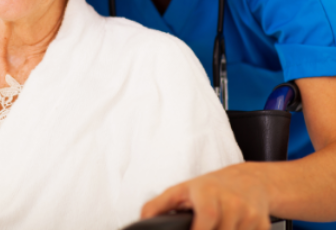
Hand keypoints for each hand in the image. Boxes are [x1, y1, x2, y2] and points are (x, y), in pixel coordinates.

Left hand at [141, 163, 271, 229]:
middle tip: (204, 229)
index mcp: (208, 193)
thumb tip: (142, 222)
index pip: (208, 217)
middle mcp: (231, 202)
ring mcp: (249, 215)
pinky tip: (231, 229)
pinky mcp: (263, 226)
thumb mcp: (181, 191)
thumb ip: (159, 206)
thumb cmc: (209, 188)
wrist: (249, 181)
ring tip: (216, 227)